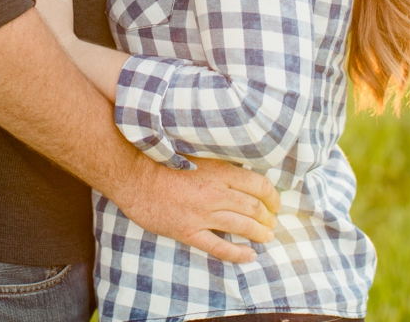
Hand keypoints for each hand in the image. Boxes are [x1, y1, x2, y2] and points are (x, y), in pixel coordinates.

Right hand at [112, 157, 280, 263]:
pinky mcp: (188, 231)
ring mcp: (202, 214)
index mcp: (219, 171)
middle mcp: (215, 193)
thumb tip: (241, 170)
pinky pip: (218, 247)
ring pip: (241, 226)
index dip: (272, 196)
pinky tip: (249, 256)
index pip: (258, 185)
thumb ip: (219, 164)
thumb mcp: (196, 154)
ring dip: (259, 233)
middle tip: (273, 222)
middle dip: (268, 217)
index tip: (276, 202)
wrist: (133, 176)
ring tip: (268, 236)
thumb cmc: (161, 160)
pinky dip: (237, 253)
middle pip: (253, 207)